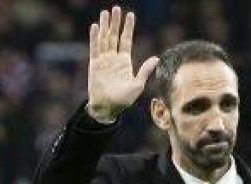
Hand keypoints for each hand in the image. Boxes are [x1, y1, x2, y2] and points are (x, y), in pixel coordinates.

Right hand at [86, 6, 158, 122]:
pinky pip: (95, 48)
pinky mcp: (94, 64)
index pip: (126, 40)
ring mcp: (103, 60)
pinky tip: (95, 26)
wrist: (107, 108)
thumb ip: (145, 70)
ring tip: (105, 13)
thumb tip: (156, 58)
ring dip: (104, 26)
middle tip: (116, 8)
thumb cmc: (123, 100)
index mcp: (124, 62)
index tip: (130, 15)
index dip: (128, 28)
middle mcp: (113, 58)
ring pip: (104, 39)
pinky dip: (95, 37)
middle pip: (114, 36)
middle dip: (115, 22)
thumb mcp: (138, 85)